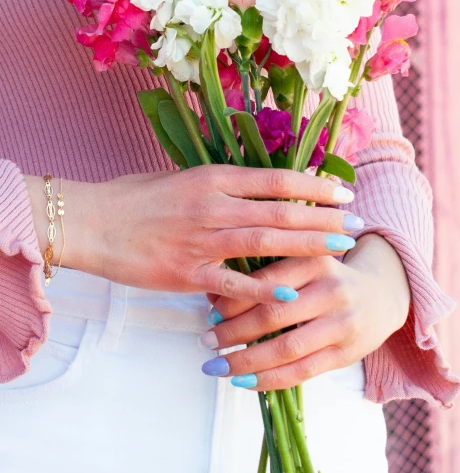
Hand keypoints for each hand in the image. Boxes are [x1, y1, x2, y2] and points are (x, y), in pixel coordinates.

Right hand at [24, 166, 356, 302]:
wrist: (89, 222)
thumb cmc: (131, 198)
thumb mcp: (178, 178)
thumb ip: (217, 186)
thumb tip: (251, 190)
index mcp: (212, 178)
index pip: (277, 179)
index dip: (314, 186)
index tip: (342, 192)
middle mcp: (214, 205)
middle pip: (282, 210)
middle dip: (325, 217)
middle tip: (357, 223)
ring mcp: (203, 240)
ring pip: (268, 241)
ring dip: (309, 245)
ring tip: (341, 249)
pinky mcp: (188, 273)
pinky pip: (233, 283)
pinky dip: (264, 289)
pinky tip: (291, 294)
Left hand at [200, 234, 410, 388]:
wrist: (382, 295)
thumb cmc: (326, 278)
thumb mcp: (301, 264)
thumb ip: (264, 275)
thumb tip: (210, 294)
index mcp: (315, 260)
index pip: (267, 282)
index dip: (234, 299)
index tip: (209, 312)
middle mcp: (331, 289)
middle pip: (273, 314)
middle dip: (233, 331)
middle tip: (206, 341)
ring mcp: (342, 323)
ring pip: (286, 347)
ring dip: (245, 360)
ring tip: (216, 366)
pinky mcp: (347, 353)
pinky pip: (302, 372)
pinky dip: (268, 379)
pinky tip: (243, 382)